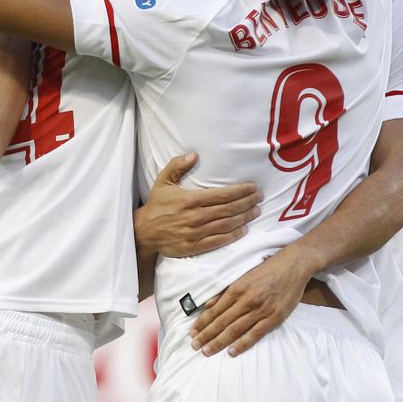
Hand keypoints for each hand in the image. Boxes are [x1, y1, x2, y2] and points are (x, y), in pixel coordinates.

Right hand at [134, 153, 259, 257]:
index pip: (223, 195)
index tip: (253, 188)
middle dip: (247, 203)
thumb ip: (177, 166)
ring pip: (227, 225)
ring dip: (244, 218)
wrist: (144, 231)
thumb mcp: (163, 181)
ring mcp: (196, 233)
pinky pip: (219, 241)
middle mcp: (195, 216)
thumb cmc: (156, 205)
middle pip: (229, 209)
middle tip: (259, 198)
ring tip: (256, 211)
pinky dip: (233, 236)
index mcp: (190, 200)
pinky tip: (243, 230)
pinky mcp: (194, 247)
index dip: (241, 191)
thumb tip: (194, 154)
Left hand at [190, 246, 314, 356]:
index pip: (214, 310)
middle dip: (206, 335)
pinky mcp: (274, 318)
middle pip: (221, 322)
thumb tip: (208, 305)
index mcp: (236, 289)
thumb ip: (225, 292)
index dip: (202, 323)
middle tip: (194, 346)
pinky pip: (255, 334)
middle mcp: (246, 300)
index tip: (192, 333)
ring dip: (219, 342)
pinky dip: (242, 344)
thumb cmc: (266, 270)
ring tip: (207, 351)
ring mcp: (260, 310)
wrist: (293, 266)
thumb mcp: (242, 276)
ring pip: (235, 329)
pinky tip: (232, 352)